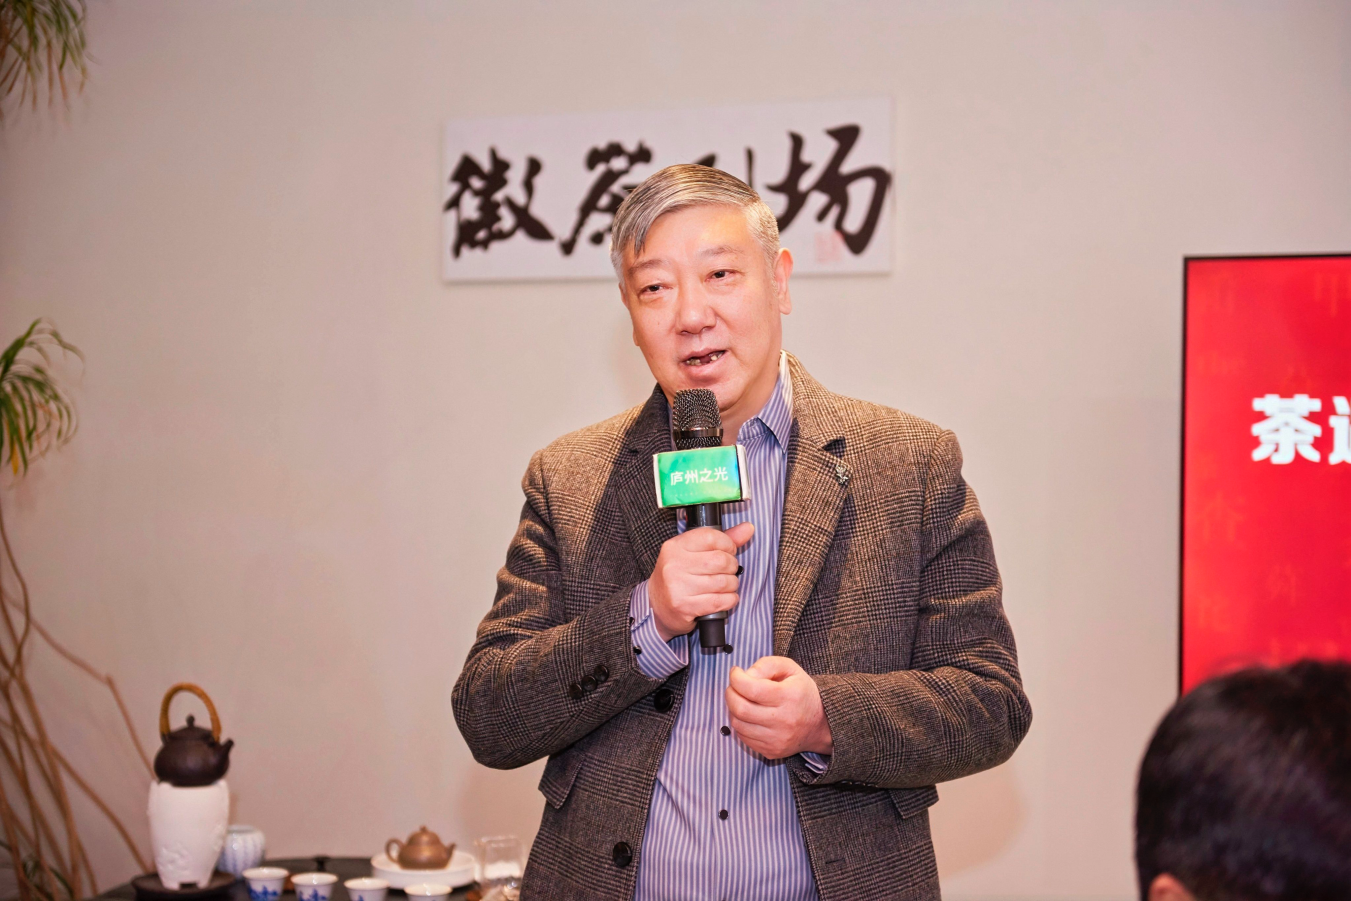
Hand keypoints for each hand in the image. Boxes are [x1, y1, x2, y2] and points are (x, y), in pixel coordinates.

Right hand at [648, 522, 753, 640]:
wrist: (657, 606)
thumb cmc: (679, 576)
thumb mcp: (694, 552)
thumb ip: (721, 539)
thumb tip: (748, 528)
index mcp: (675, 546)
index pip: (711, 537)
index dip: (728, 544)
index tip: (729, 551)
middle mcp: (674, 565)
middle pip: (720, 560)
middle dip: (732, 566)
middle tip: (728, 570)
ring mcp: (678, 587)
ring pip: (723, 582)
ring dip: (732, 585)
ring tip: (725, 585)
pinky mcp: (684, 606)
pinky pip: (720, 601)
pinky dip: (729, 600)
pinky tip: (724, 598)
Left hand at [726, 656, 832, 759]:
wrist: (820, 724)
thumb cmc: (802, 692)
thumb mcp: (790, 668)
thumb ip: (766, 665)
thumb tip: (746, 675)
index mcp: (788, 697)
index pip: (751, 689)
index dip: (736, 678)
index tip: (736, 672)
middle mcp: (783, 721)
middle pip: (740, 708)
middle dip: (730, 694)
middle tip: (734, 686)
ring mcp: (777, 739)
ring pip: (738, 725)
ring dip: (733, 709)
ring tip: (741, 700)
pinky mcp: (771, 751)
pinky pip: (744, 738)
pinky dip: (740, 724)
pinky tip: (748, 715)